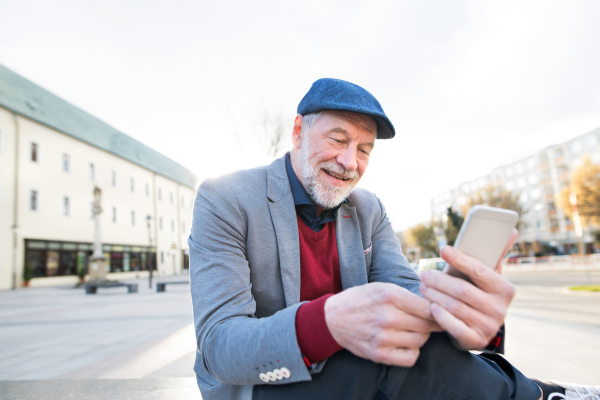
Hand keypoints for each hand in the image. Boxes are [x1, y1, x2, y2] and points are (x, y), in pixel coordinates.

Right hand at [324, 282, 441, 366]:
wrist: (333, 318)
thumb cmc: (361, 300)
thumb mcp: (382, 287)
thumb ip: (407, 295)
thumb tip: (435, 304)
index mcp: (389, 296)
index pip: (428, 308)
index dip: (439, 310)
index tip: (441, 311)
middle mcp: (387, 317)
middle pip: (426, 325)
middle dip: (432, 324)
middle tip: (430, 322)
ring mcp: (382, 337)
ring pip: (420, 341)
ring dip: (422, 336)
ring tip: (414, 330)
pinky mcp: (378, 354)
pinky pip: (410, 358)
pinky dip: (413, 351)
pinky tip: (407, 343)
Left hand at [419, 229, 517, 349]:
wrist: (480, 328)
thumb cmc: (480, 293)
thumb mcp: (489, 276)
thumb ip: (496, 254)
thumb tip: (513, 229)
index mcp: (505, 289)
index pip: (480, 271)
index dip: (460, 259)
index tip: (443, 250)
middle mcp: (500, 309)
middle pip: (462, 290)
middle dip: (439, 281)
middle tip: (424, 274)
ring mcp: (488, 326)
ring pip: (455, 307)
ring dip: (434, 295)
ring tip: (423, 286)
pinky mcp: (476, 340)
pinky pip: (454, 327)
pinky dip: (440, 315)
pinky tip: (431, 306)